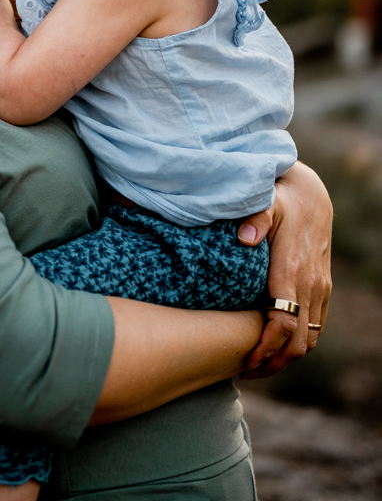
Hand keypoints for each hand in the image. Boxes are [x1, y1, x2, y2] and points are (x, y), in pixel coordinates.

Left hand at [237, 161, 332, 376]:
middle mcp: (310, 284)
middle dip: (274, 363)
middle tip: (247, 371)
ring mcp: (319, 288)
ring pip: (310, 339)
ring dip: (287, 357)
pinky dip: (298, 342)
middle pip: (298, 342)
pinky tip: (277, 345)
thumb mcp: (265, 203)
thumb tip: (244, 238)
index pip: (283, 324)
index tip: (247, 361)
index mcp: (291, 271)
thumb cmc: (280, 200)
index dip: (266, 347)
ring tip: (258, 364)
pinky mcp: (322, 287)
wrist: (311, 194)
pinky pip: (315, 326)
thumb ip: (254, 218)